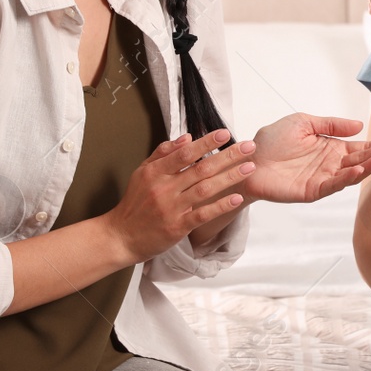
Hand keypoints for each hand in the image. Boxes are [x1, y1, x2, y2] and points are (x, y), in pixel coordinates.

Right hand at [105, 130, 253, 262]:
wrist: (120, 237)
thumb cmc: (134, 203)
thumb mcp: (142, 173)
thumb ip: (163, 154)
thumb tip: (187, 137)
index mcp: (155, 173)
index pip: (184, 153)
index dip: (206, 142)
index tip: (225, 133)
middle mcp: (164, 188)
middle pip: (200, 168)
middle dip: (227, 156)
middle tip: (249, 147)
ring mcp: (171, 208)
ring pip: (205, 189)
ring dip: (229, 177)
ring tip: (249, 168)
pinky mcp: (177, 226)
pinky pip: (203, 214)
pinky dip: (221, 205)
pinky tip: (238, 198)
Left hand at [245, 114, 370, 203]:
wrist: (247, 159)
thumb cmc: (272, 140)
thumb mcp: (304, 122)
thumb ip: (331, 125)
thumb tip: (359, 125)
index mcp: (331, 148)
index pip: (360, 146)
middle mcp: (331, 164)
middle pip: (361, 159)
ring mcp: (323, 178)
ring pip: (351, 174)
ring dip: (367, 166)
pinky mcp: (312, 191)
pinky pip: (333, 185)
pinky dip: (346, 178)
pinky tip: (357, 169)